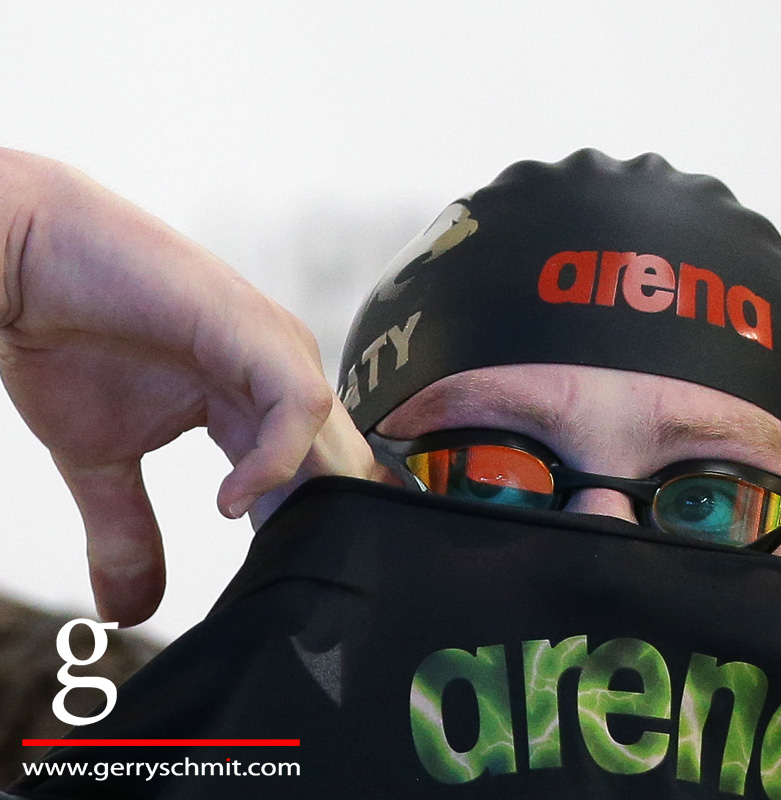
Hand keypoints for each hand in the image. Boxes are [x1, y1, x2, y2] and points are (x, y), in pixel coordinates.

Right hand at [0, 149, 379, 625]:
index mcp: (258, 399)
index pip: (317, 475)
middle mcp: (280, 372)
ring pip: (333, 439)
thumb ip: (130, 533)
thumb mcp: (101, 464)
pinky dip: (275, 462)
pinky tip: (231, 501)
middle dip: (330, 524)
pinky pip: (299, 406)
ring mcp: (274, 349)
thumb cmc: (66, 343)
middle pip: (338, 463)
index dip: (315, 529)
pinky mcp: (255, 332)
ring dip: (314, 499)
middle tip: (307, 583)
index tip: (298, 584)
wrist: (22, 263)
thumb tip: (128, 612)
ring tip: (279, 546)